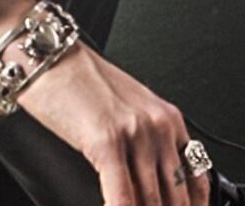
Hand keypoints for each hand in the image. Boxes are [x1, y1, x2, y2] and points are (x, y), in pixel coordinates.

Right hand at [17, 44, 208, 205]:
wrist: (48, 55)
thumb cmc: (79, 80)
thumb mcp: (126, 109)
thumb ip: (143, 140)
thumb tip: (144, 183)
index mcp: (168, 119)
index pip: (196, 177)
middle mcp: (158, 126)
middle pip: (174, 195)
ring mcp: (135, 134)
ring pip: (151, 200)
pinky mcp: (106, 141)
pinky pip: (122, 195)